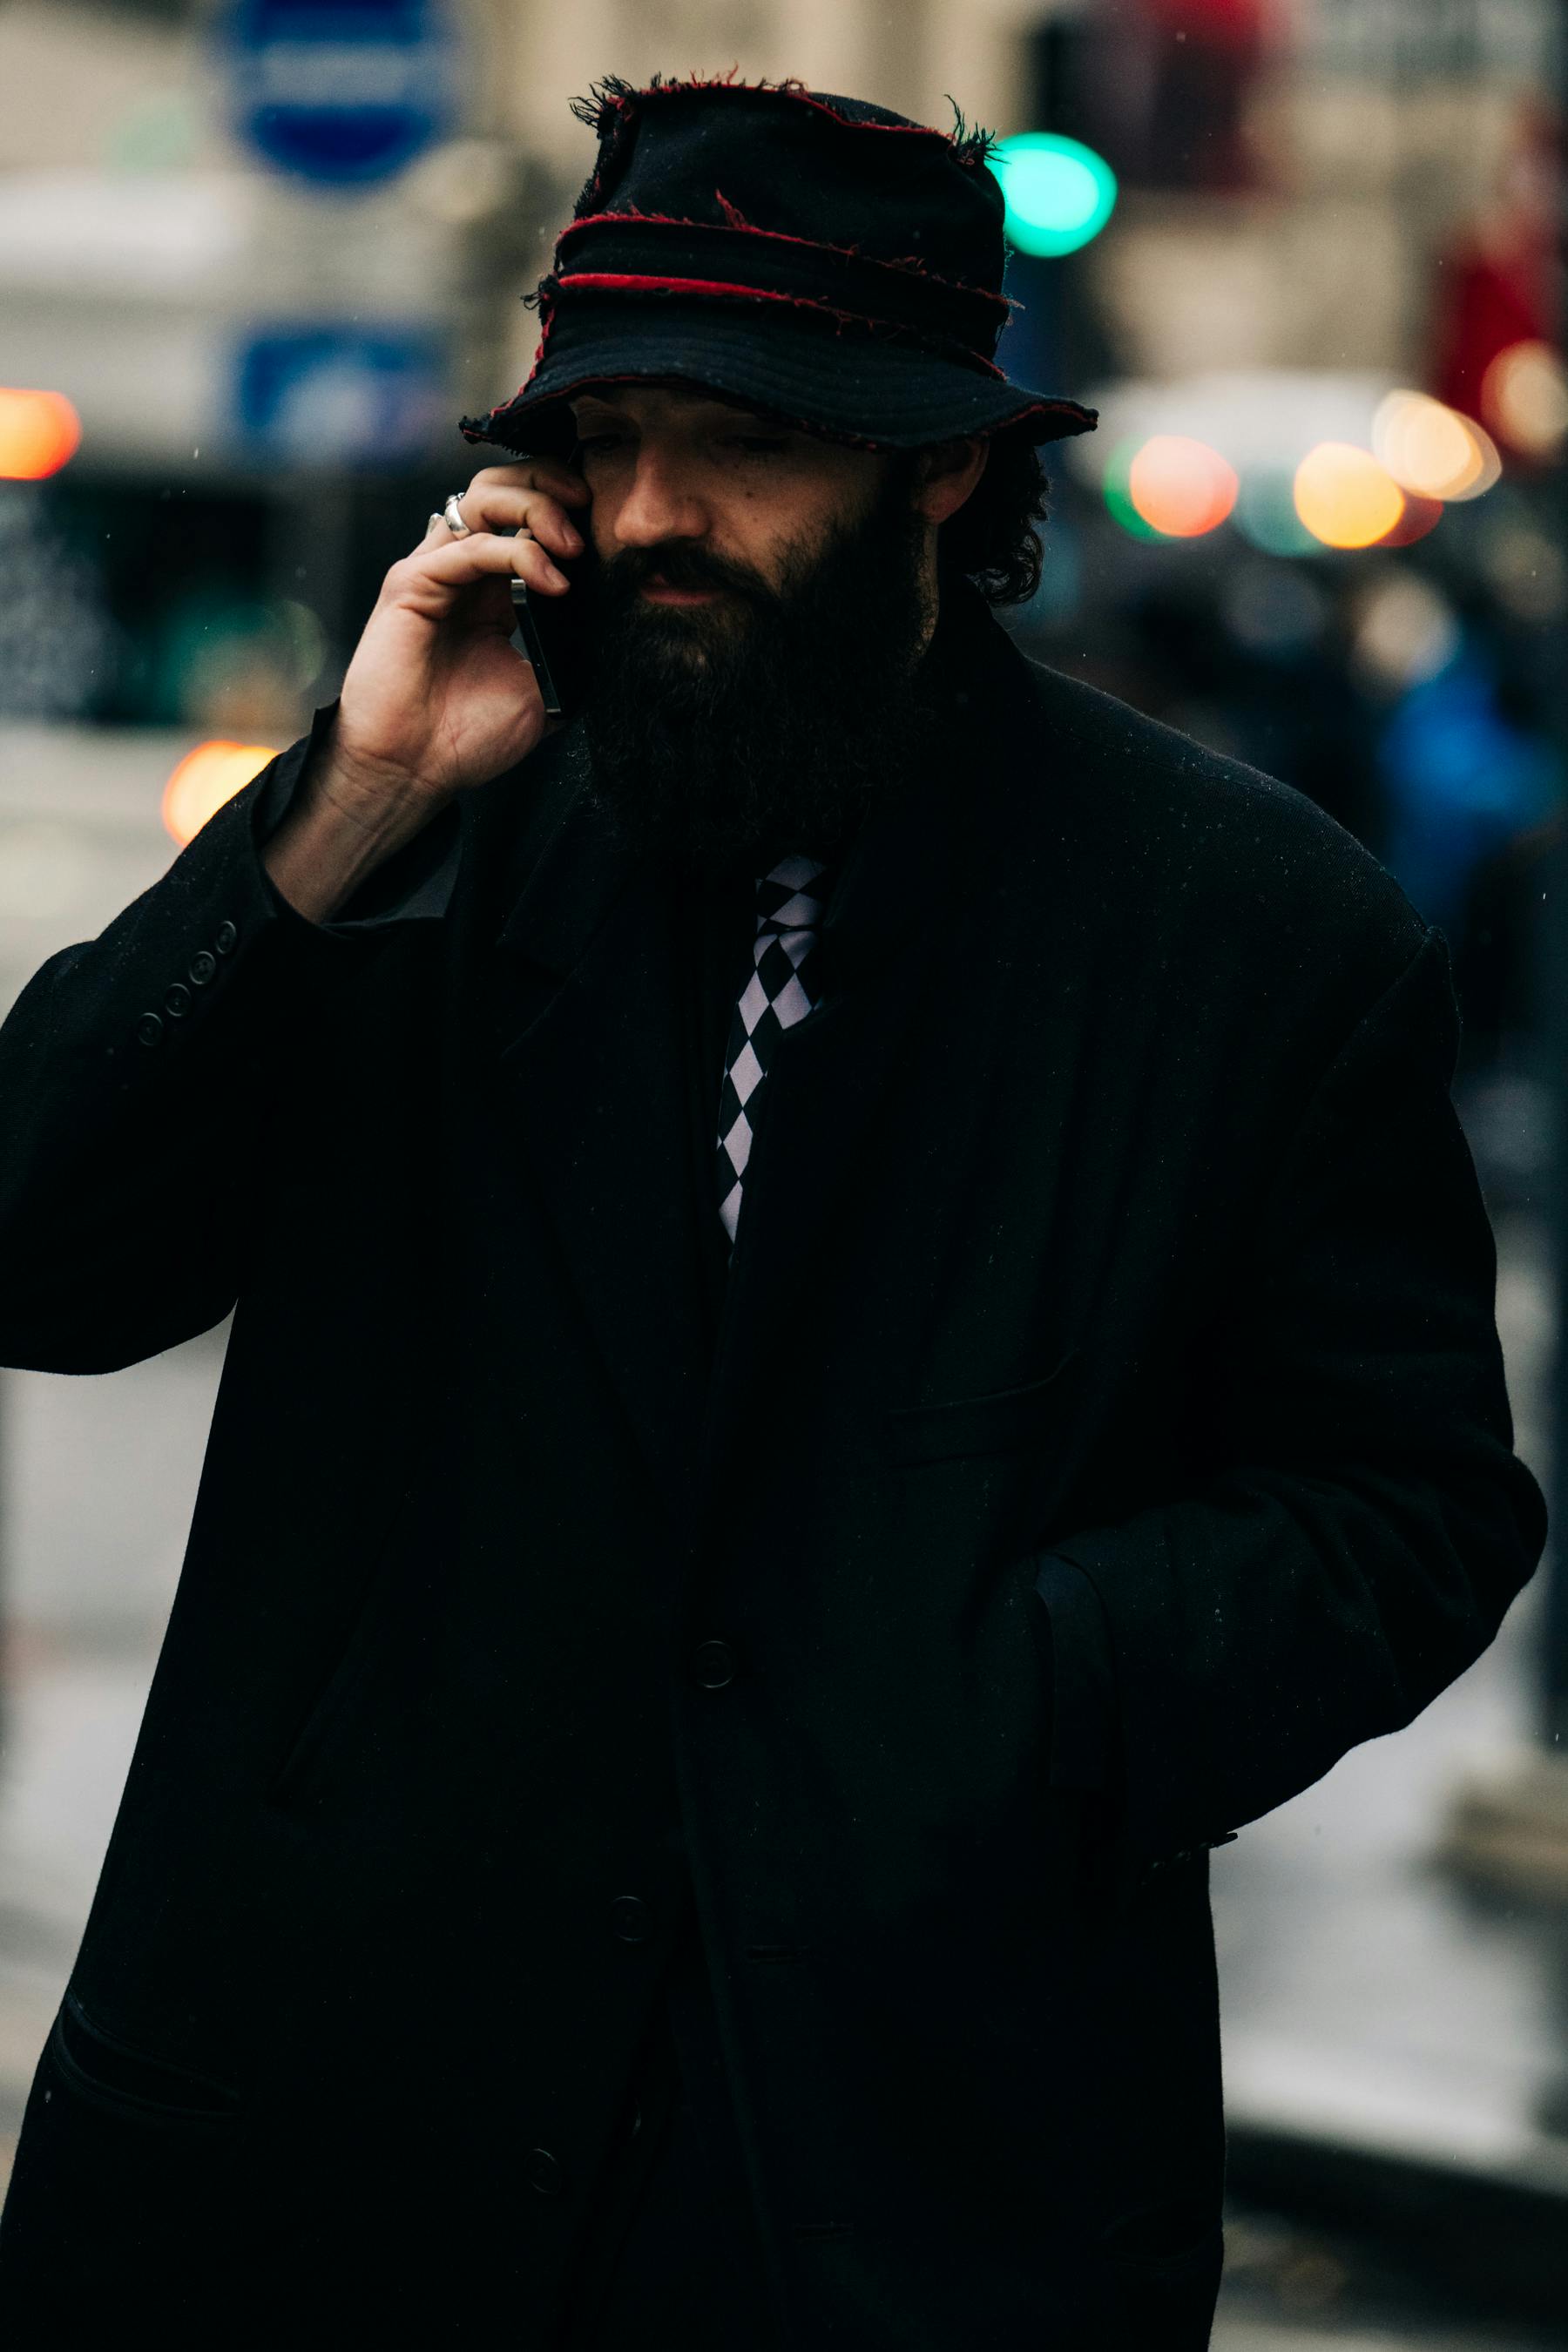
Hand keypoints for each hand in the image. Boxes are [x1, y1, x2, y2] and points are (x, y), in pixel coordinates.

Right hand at [320, 462, 591, 814]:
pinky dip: (517, 553)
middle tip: (588, 511)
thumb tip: (615, 626)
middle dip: (550, 485)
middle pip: (503, 487)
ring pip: (483, 498)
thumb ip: (568, 649)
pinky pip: (469, 546)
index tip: (606, 524)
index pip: (528, 515)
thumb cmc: (466, 737)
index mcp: (495, 588)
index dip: (566, 505)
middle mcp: (464, 570)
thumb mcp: (543, 691)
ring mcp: (437, 571)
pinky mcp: (413, 583)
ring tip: (571, 546)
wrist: (413, 770)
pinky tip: (551, 582)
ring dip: (535, 508)